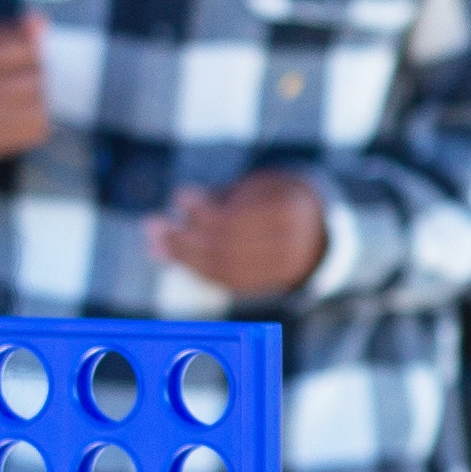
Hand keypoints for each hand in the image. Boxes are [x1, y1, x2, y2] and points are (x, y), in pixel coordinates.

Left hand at [153, 169, 331, 299]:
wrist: (318, 228)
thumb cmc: (274, 198)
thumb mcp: (251, 187)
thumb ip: (214, 199)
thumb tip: (166, 220)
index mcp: (289, 210)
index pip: (234, 217)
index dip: (202, 210)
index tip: (179, 196)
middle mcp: (289, 244)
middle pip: (224, 245)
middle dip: (183, 236)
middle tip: (152, 224)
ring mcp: (281, 268)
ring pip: (222, 267)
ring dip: (182, 255)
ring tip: (155, 241)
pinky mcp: (266, 284)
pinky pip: (227, 281)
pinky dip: (197, 268)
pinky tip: (176, 256)